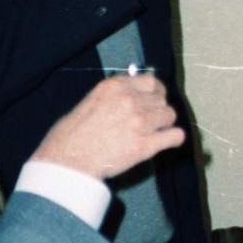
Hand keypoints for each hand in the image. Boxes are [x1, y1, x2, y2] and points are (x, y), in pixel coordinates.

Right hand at [30, 72, 184, 179]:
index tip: (153, 100)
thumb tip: (134, 95)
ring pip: (170, 116)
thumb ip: (115, 95)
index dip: (155, 92)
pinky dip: (174, 139)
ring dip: (164, 124)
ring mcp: (140, 122)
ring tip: (154, 133)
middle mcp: (130, 100)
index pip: (151, 81)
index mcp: (115, 86)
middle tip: (150, 121)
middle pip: (162, 99)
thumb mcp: (91, 100)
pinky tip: (168, 142)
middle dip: (157, 110)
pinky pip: (175, 136)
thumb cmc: (71, 134)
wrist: (66, 161)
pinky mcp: (145, 145)